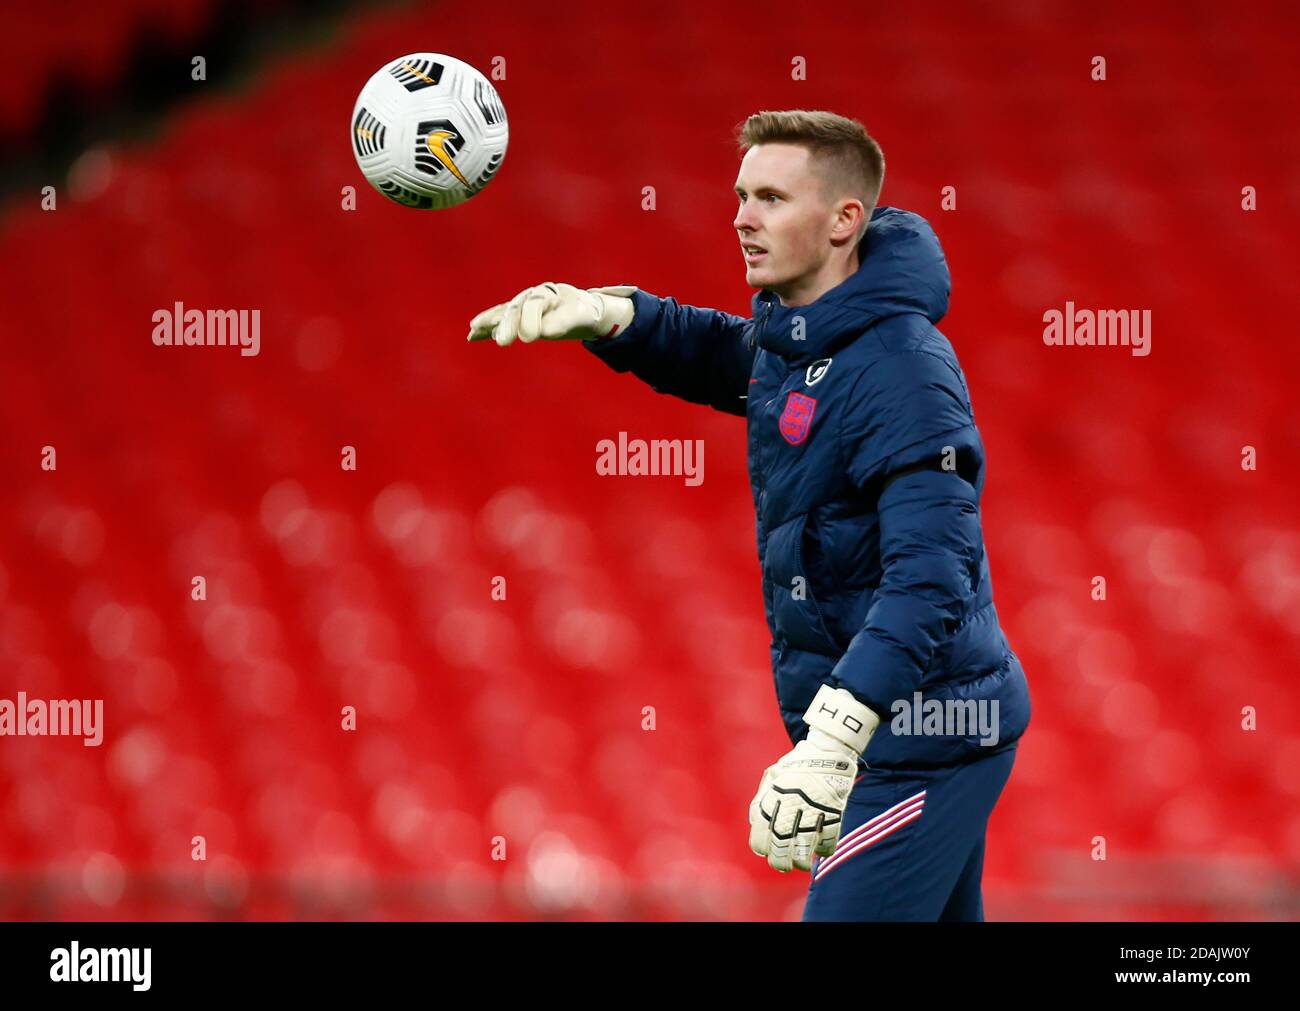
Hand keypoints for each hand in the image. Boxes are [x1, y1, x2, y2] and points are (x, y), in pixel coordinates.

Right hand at [465, 282, 636, 345]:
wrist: (580, 307)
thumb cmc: (581, 313)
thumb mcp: (579, 317)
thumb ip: (563, 322)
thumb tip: (544, 331)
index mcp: (550, 294)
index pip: (536, 304)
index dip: (531, 320)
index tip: (529, 339)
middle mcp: (533, 295)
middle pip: (517, 307)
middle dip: (508, 324)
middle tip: (501, 342)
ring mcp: (523, 303)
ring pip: (504, 312)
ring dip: (489, 322)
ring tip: (473, 329)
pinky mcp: (516, 314)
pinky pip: (499, 319)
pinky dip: (486, 327)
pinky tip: (472, 336)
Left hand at [748, 684, 880, 872]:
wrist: (828, 749)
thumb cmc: (796, 766)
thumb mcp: (772, 777)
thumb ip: (762, 800)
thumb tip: (756, 826)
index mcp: (774, 795)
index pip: (762, 830)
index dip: (762, 846)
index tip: (765, 851)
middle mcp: (792, 802)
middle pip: (781, 840)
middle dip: (780, 860)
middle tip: (782, 866)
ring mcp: (814, 807)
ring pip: (804, 843)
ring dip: (801, 859)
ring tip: (800, 864)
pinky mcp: (834, 810)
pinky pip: (829, 837)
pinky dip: (825, 849)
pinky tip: (821, 852)